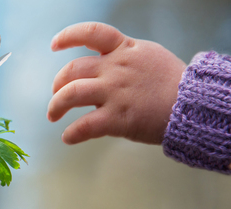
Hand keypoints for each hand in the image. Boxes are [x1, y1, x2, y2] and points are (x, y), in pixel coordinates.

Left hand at [47, 22, 186, 144]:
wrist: (193, 105)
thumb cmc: (171, 81)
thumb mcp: (148, 55)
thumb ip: (122, 56)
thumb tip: (101, 62)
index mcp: (123, 50)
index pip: (91, 33)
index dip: (68, 36)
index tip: (55, 45)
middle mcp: (115, 68)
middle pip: (72, 70)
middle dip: (57, 83)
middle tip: (56, 95)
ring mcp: (115, 93)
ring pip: (71, 95)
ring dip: (55, 106)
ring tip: (53, 115)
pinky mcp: (118, 118)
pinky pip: (85, 126)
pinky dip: (72, 133)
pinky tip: (68, 137)